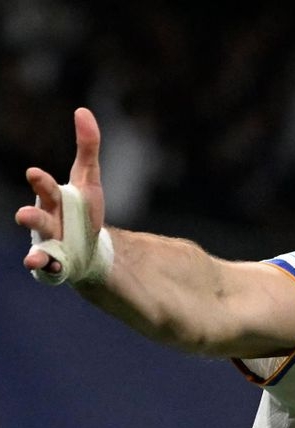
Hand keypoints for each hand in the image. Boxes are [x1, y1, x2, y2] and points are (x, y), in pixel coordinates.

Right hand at [15, 108, 106, 276]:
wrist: (87, 247)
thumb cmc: (82, 210)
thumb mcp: (89, 180)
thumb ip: (87, 148)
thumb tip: (83, 110)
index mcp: (53, 199)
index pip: (46, 188)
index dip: (41, 181)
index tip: (34, 173)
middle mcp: (45, 221)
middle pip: (36, 217)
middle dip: (30, 217)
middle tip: (24, 215)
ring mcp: (48, 243)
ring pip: (38, 246)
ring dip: (35, 251)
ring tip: (32, 257)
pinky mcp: (54, 263)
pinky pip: (47, 267)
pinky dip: (45, 268)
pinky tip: (43, 270)